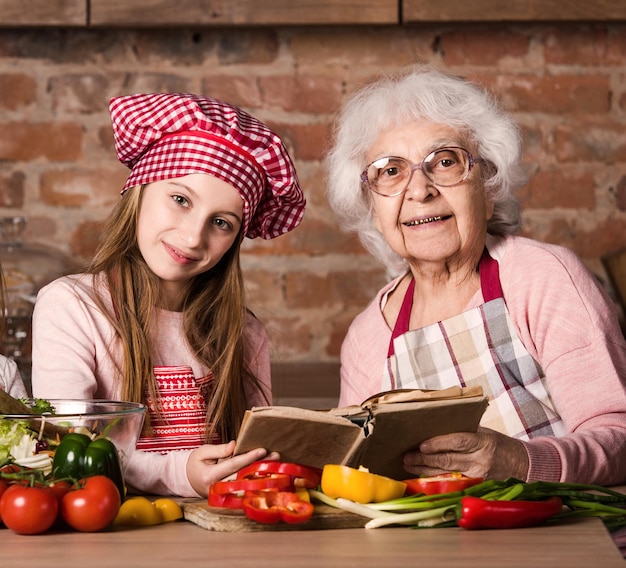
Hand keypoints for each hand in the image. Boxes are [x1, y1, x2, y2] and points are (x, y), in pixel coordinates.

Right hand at [186, 441, 278, 496]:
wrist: (187, 481)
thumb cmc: (195, 464)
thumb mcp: (202, 452)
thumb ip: (218, 449)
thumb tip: (234, 445)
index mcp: (210, 476)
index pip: (233, 465)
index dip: (249, 457)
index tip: (262, 450)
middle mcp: (218, 488)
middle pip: (243, 476)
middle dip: (261, 465)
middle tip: (276, 455)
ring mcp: (223, 495)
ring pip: (246, 484)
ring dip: (262, 473)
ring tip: (276, 463)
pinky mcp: (228, 497)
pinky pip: (244, 488)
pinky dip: (257, 481)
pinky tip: (268, 473)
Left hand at [403, 427, 528, 480]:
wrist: (523, 465)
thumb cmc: (499, 444)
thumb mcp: (485, 432)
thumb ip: (463, 431)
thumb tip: (435, 426)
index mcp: (483, 441)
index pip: (458, 441)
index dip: (439, 443)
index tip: (422, 445)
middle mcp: (480, 460)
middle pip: (448, 460)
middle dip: (424, 459)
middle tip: (406, 456)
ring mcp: (478, 476)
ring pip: (446, 473)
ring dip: (424, 470)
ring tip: (408, 465)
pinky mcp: (476, 487)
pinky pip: (452, 483)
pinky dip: (435, 480)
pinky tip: (421, 477)